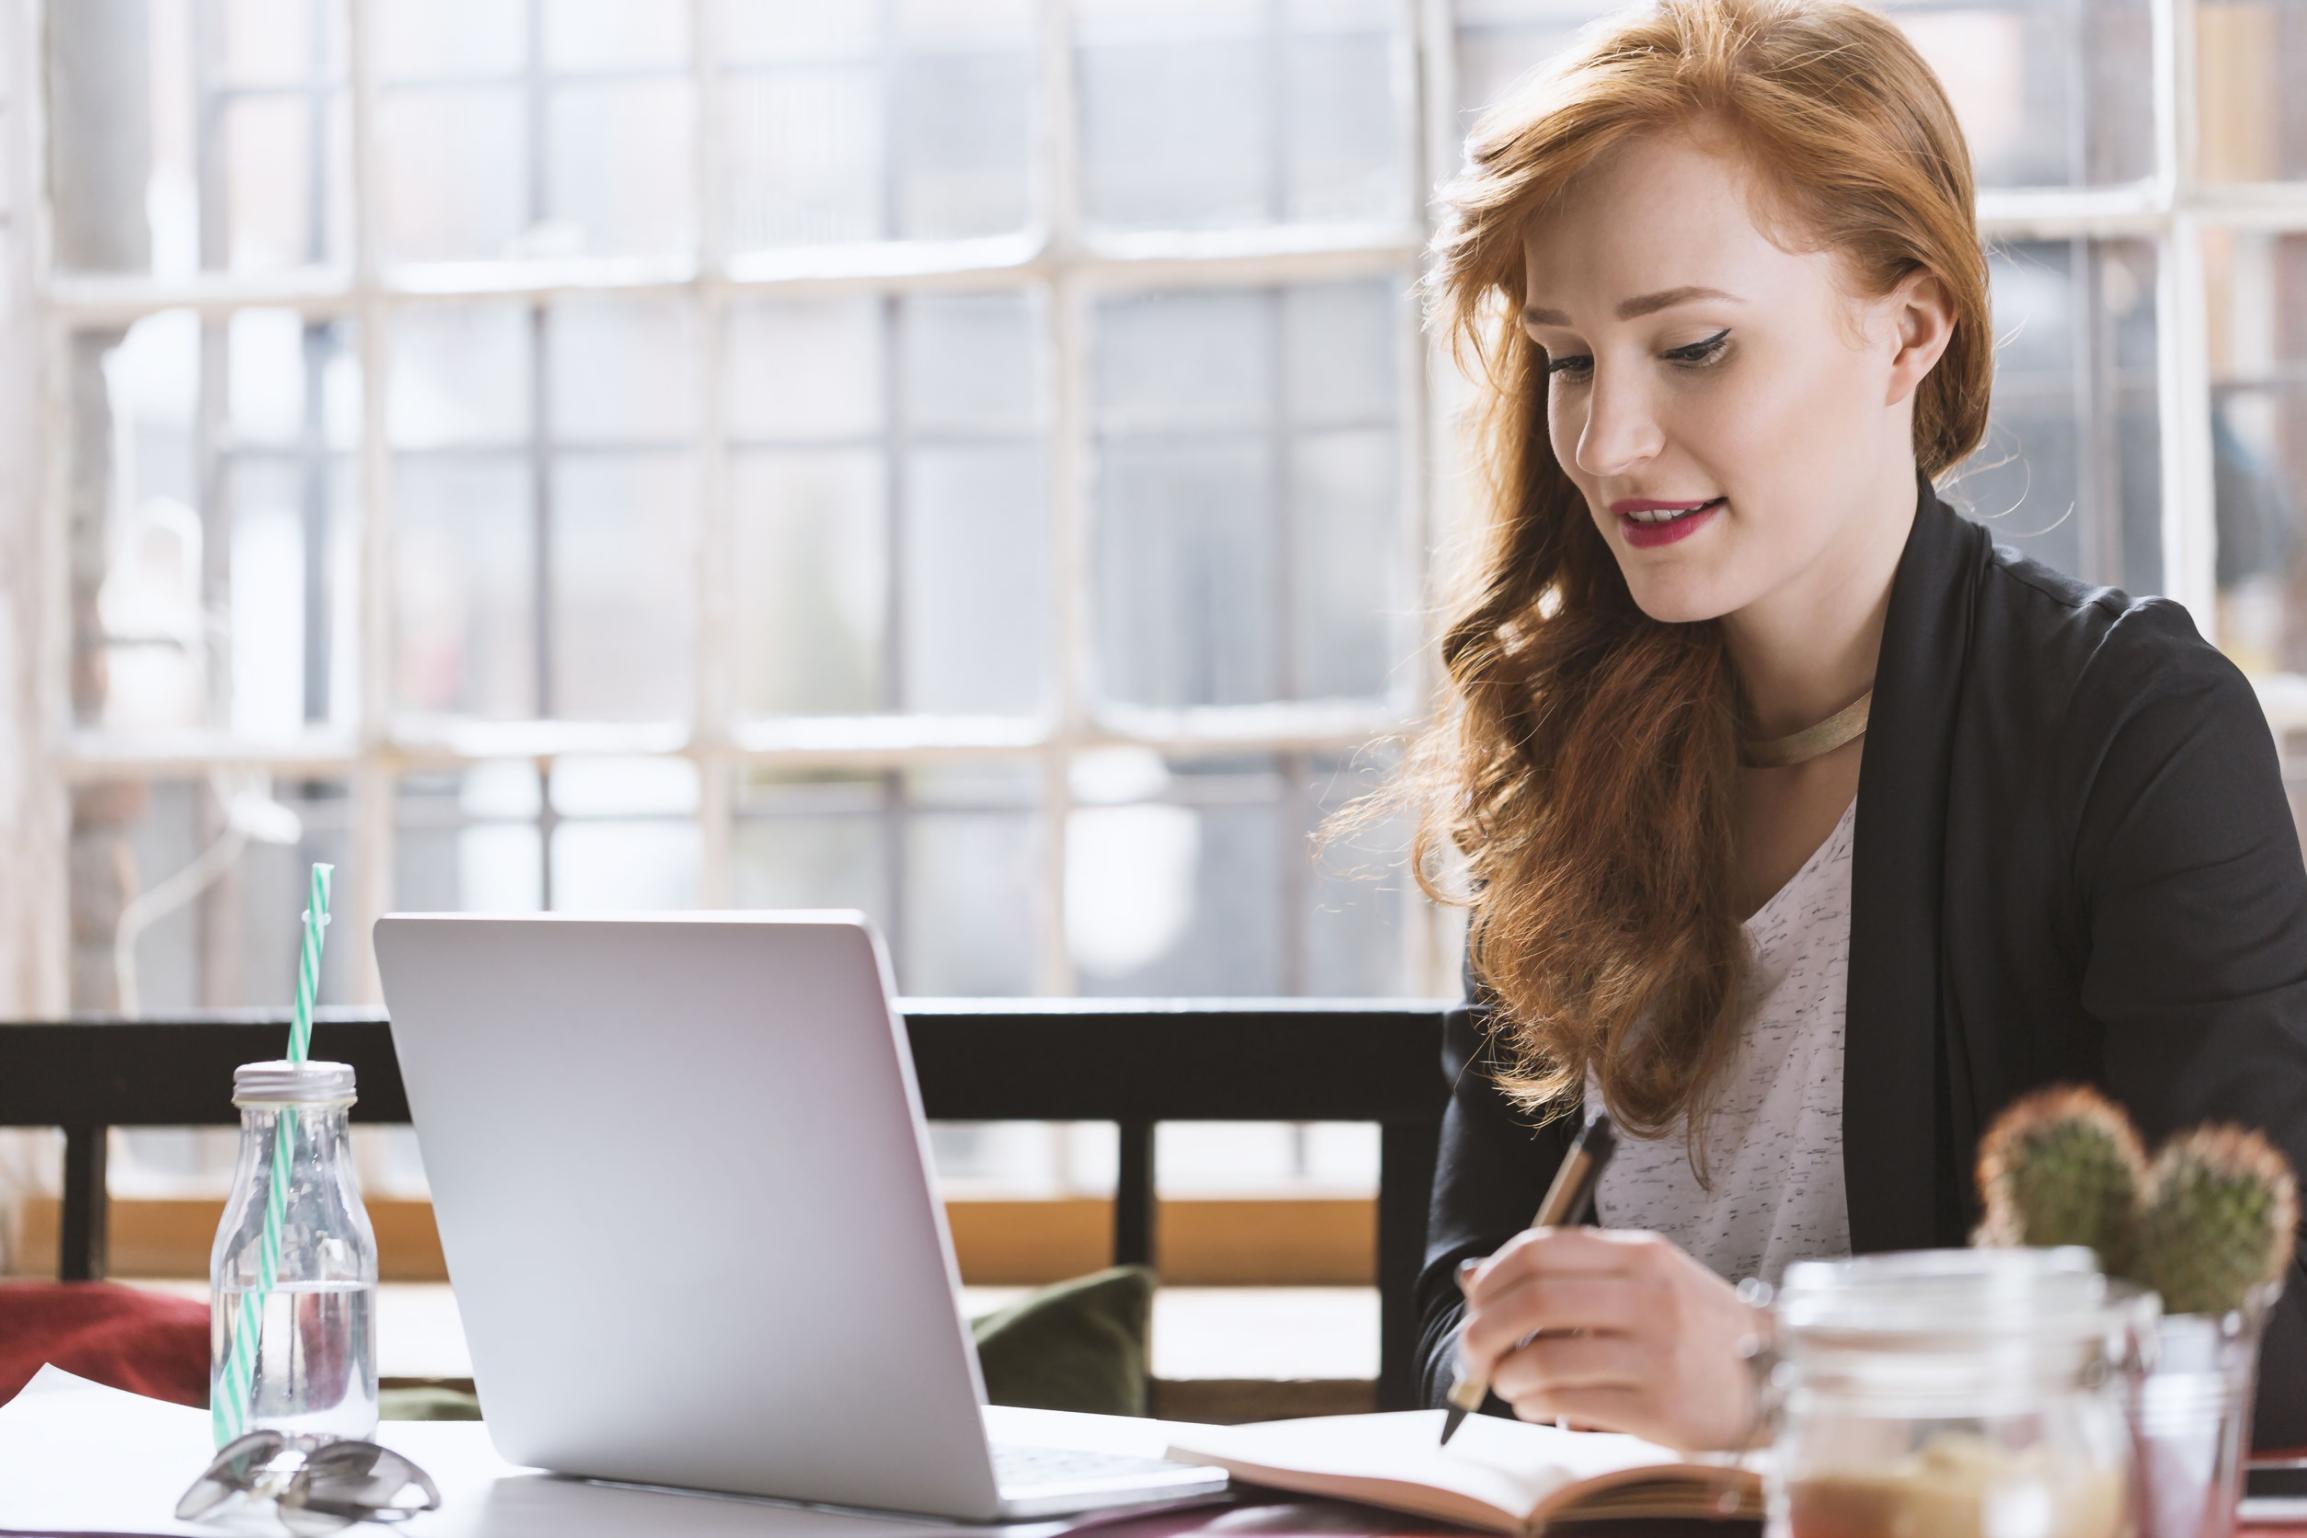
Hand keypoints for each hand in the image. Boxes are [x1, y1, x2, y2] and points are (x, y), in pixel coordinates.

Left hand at [1455, 1227, 1768, 1451]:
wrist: (1770, 1377)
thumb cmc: (1689, 1326)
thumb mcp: (1639, 1281)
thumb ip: (1564, 1274)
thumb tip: (1471, 1278)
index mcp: (1640, 1254)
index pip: (1540, 1250)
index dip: (1493, 1277)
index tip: (1475, 1302)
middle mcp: (1650, 1297)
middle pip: (1534, 1302)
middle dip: (1484, 1331)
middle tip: (1471, 1353)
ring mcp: (1658, 1353)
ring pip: (1545, 1359)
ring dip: (1508, 1376)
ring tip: (1509, 1383)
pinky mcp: (1660, 1407)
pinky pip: (1570, 1403)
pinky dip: (1536, 1405)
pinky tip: (1537, 1405)